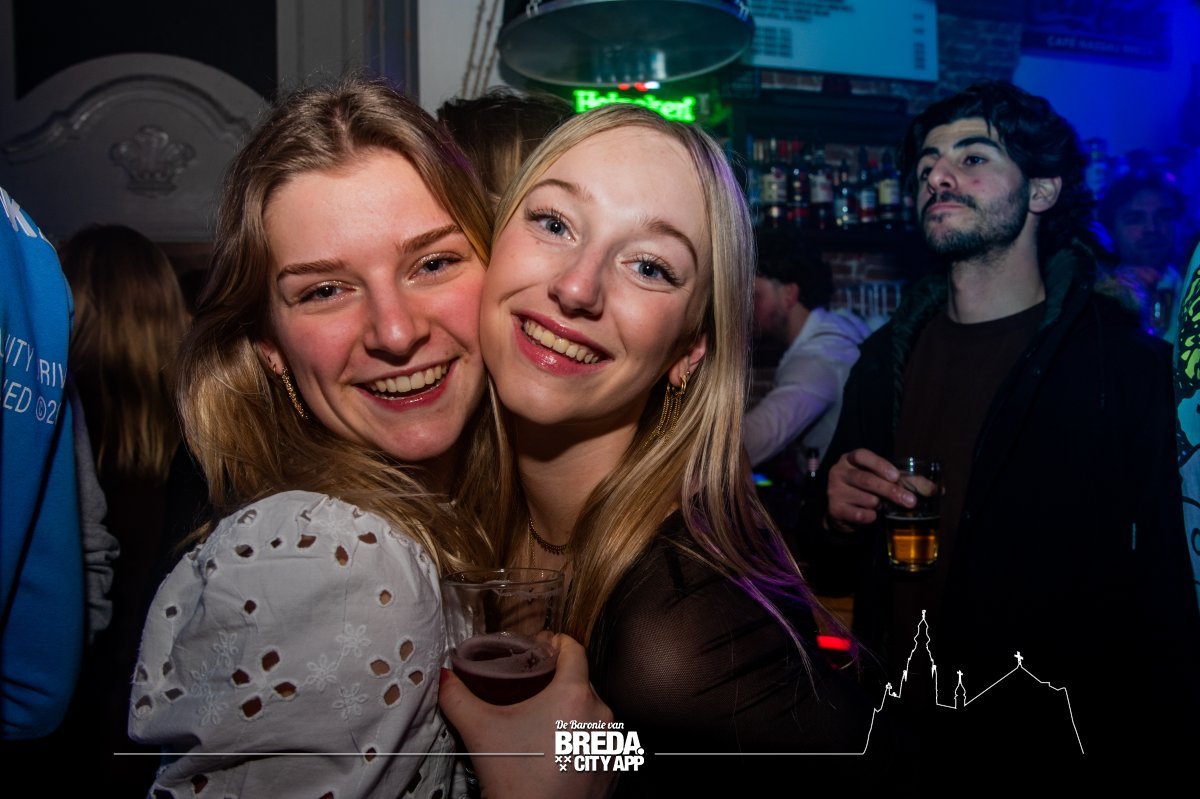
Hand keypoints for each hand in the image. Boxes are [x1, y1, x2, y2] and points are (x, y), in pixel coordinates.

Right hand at [439, 634, 614, 798]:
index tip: (540, 646)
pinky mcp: (614, 766)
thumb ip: (458, 697)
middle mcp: (600, 714)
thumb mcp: (481, 731)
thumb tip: (446, 677)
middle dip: (557, 680)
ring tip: (543, 719)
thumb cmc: (516, 782)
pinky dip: (582, 737)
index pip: (573, 648)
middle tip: (532, 685)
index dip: (554, 642)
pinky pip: (599, 739)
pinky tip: (559, 748)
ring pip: (590, 711)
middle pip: (580, 680)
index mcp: (574, 694)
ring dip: (570, 710)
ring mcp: (610, 742)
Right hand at [826, 448, 914, 531]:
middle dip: (890, 491)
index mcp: (851, 459)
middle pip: (866, 479)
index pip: (862, 455)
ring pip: (866, 498)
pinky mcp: (834, 508)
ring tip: (879, 505)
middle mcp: (838, 471)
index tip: (895, 476)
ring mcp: (834, 490)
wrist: (844, 511)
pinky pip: (859, 514)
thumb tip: (937, 490)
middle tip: (910, 501)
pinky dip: (871, 517)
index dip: (879, 465)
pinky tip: (871, 515)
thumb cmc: (867, 489)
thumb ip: (909, 481)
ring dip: (879, 505)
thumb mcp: (885, 479)